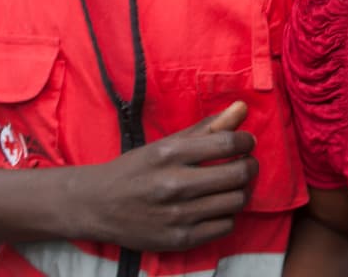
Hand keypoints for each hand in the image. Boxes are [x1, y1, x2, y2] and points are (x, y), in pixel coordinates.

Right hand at [67, 101, 258, 251]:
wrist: (98, 206)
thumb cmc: (137, 169)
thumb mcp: (167, 143)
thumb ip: (207, 127)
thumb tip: (242, 107)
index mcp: (170, 154)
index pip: (227, 143)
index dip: (246, 141)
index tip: (246, 142)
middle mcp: (174, 185)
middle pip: (237, 174)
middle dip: (250, 165)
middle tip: (246, 163)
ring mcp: (177, 215)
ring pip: (236, 201)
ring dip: (241, 190)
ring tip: (232, 185)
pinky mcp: (179, 240)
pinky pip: (225, 226)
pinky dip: (228, 214)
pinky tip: (217, 206)